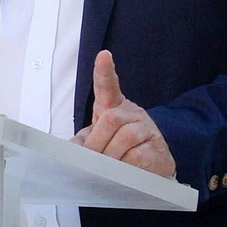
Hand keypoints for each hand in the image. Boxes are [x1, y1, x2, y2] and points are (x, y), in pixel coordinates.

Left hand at [75, 51, 176, 177]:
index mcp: (113, 106)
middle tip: (91, 158)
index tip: (104, 56)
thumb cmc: (120, 146)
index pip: (108, 85)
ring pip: (125, 137)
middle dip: (96, 142)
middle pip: (111, 119)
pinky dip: (124, 166)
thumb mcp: (99, 139)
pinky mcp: (156, 147)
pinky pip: (137, 155)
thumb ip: (83, 140)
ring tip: (106, 167)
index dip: (105, 71)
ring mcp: (146, 128)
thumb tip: (70, 148)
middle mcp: (131, 112)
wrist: (153, 161)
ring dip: (110, 156)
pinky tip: (123, 170)